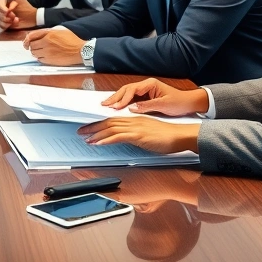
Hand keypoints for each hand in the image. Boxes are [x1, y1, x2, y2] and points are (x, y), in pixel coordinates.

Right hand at [0, 0, 37, 29]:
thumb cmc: (26, 6)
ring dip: (7, 21)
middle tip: (14, 16)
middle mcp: (2, 9)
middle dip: (5, 16)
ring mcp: (3, 17)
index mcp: (5, 2)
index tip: (8, 11)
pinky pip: (1, 26)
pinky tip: (14, 24)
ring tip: (16, 20)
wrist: (32, 16)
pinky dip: (7, 26)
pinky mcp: (5, 24)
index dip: (2, 9)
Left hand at [22, 28, 85, 65]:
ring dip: (36, 52)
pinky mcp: (50, 60)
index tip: (26, 42)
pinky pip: (40, 60)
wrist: (80, 51)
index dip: (27, 40)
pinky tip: (46, 56)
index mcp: (49, 34)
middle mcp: (46, 43)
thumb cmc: (72, 40)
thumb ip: (47, 32)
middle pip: (31, 45)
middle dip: (32, 46)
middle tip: (36, 47)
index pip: (31, 36)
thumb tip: (37, 35)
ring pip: (34, 53)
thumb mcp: (60, 31)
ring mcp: (48, 52)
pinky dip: (40, 58)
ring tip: (41, 52)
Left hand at [77, 117, 199, 153]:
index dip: (99, 123)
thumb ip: (136, 134)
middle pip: (108, 122)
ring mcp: (135, 127)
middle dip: (93, 127)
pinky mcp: (138, 135)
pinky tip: (98, 143)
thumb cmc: (168, 136)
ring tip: (85, 138)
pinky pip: (118, 136)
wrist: (180, 135)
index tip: (90, 128)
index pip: (113, 119)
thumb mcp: (148, 134)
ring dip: (96, 133)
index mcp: (135, 118)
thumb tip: (126, 139)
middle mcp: (133, 120)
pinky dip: (106, 139)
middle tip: (81, 131)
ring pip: (110, 128)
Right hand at [102, 79, 208, 116]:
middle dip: (115, 97)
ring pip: (127, 93)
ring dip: (117, 99)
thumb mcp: (163, 105)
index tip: (115, 106)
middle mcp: (146, 85)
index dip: (122, 99)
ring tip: (107, 105)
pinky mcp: (146, 96)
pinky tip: (117, 106)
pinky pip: (131, 98)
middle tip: (104, 104)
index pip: (132, 90)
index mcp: (150, 84)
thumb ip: (147, 106)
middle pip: (126, 90)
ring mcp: (145, 90)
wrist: (189, 103)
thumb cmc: (179, 102)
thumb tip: (132, 108)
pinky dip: (123, 102)